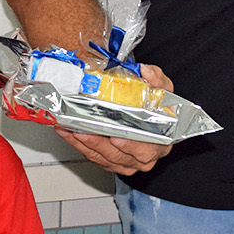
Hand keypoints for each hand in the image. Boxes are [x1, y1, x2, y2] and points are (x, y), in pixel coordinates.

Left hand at [54, 62, 174, 175]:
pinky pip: (94, 157)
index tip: (117, 139)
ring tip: (72, 131)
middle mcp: (145, 156)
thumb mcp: (163, 89)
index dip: (131, 146)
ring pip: (104, 158)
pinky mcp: (112, 161)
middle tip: (84, 133)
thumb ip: (156, 79)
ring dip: (85, 144)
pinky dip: (80, 146)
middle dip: (99, 144)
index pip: (146, 149)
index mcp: (160, 141)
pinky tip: (70, 134)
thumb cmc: (157, 107)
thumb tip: (146, 71)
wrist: (149, 114)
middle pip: (120, 156)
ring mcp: (127, 161)